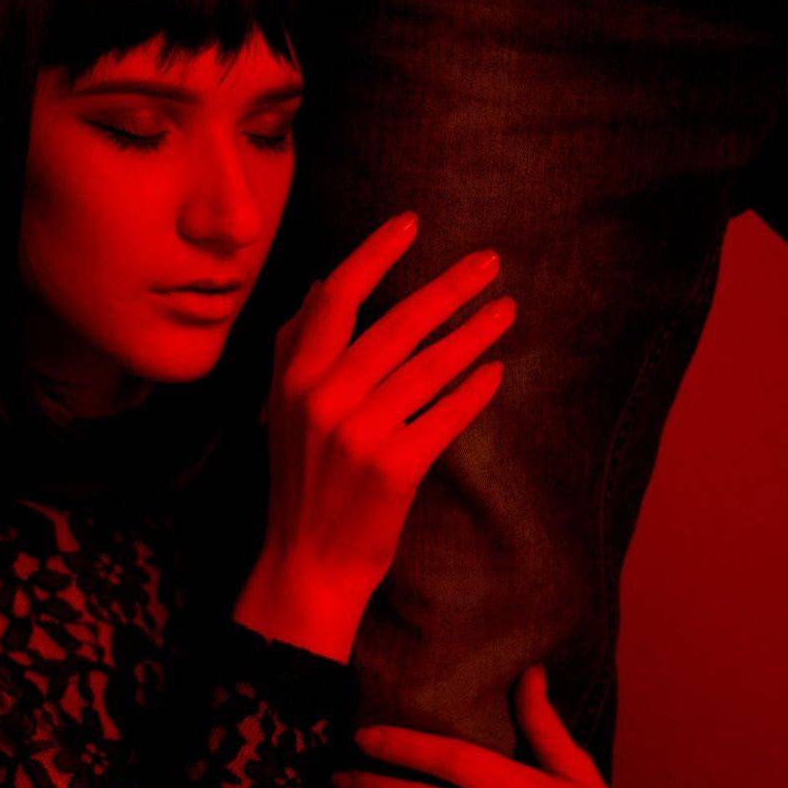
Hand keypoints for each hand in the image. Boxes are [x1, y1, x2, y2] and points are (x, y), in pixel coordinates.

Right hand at [232, 212, 512, 661]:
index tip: (412, 224)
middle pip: (397, 323)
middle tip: (489, 262)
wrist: (308, 562)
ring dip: (473, 333)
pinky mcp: (394, 467)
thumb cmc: (301, 481)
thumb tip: (323, 281)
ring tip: (505, 310)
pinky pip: (446, 415)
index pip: (336, 297)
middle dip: (449, 287)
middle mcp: (323, 398)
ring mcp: (359, 433)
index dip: (375, 255)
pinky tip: (495, 371)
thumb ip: (296, 345)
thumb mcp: (281, 408)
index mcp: (293, 377)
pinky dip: (473, 390)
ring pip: (429, 366)